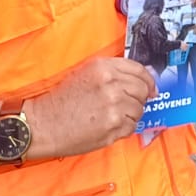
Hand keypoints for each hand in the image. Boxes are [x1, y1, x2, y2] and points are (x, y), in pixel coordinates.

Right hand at [26, 55, 154, 159]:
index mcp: (103, 67)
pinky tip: (109, 127)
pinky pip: (132, 127)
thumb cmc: (61, 100)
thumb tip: (141, 81)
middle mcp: (111, 84)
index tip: (152, 88)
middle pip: (143, 90)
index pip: (139, 70)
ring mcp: (114, 106)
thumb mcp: (84, 73)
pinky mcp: (113, 126)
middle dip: (140, 98)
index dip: (148, 80)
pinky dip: (125, 128)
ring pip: (139, 109)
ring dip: (131, 115)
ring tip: (113, 117)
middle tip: (130, 105)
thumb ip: (111, 73)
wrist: (43, 124)